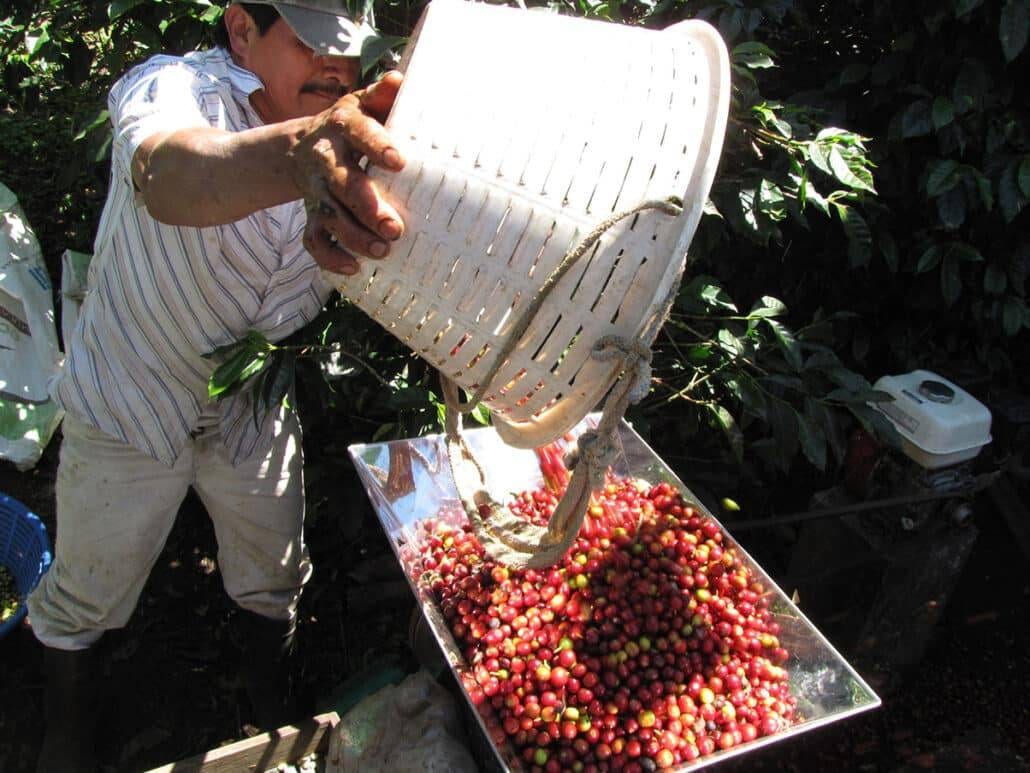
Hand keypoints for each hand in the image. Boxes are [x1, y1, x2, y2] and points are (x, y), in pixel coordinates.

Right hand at [290, 70, 405, 274]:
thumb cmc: (351, 127)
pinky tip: (353, 267)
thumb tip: (398, 81)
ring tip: (382, 250)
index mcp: (342, 128)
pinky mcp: (313, 215)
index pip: (358, 132)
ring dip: (354, 237)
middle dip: (367, 207)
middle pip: (343, 184)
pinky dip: (330, 257)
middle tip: (394, 228)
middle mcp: (326, 161)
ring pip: (330, 217)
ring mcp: (317, 191)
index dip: (376, 146)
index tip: (398, 162)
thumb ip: (381, 96)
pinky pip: (314, 240)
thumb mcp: (362, 105)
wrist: (302, 148)